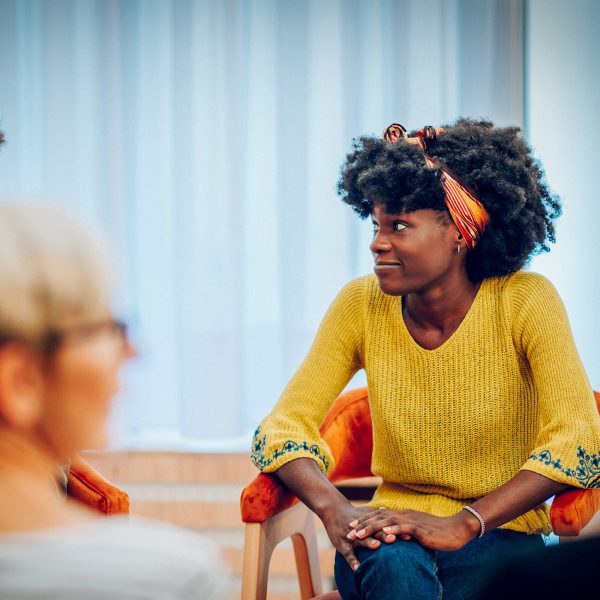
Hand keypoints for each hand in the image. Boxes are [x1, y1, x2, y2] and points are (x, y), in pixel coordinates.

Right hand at [319, 502, 391, 569]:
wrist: (332, 510)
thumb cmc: (353, 514)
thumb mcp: (366, 512)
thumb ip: (380, 516)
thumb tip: (396, 516)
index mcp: (370, 521)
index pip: (384, 525)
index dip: (394, 530)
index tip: (407, 535)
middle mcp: (362, 528)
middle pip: (374, 531)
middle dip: (383, 534)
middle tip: (393, 538)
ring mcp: (351, 535)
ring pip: (361, 539)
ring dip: (368, 542)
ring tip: (376, 546)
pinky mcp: (341, 543)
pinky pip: (347, 553)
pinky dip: (352, 560)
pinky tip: (357, 568)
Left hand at [347, 507, 479, 551]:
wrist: (456, 529)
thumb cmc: (437, 531)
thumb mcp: (417, 530)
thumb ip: (404, 530)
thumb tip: (392, 533)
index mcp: (403, 515)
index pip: (380, 516)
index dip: (366, 520)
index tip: (353, 526)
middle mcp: (404, 515)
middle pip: (379, 518)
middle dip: (363, 524)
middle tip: (349, 530)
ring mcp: (411, 521)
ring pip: (387, 522)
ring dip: (371, 527)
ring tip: (359, 533)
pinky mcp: (420, 529)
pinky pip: (404, 529)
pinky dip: (392, 530)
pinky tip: (383, 534)